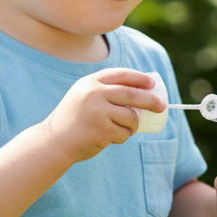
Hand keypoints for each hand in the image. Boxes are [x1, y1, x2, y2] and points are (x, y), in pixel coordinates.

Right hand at [41, 68, 165, 163]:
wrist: (54, 141)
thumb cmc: (74, 120)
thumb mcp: (84, 96)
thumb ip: (105, 90)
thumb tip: (142, 91)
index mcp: (90, 83)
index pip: (121, 75)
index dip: (140, 78)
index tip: (152, 84)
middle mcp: (94, 94)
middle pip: (133, 94)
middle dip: (151, 101)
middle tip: (162, 106)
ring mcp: (98, 112)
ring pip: (131, 117)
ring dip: (132, 125)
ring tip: (119, 129)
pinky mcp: (102, 130)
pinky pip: (124, 133)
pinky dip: (122, 137)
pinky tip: (108, 138)